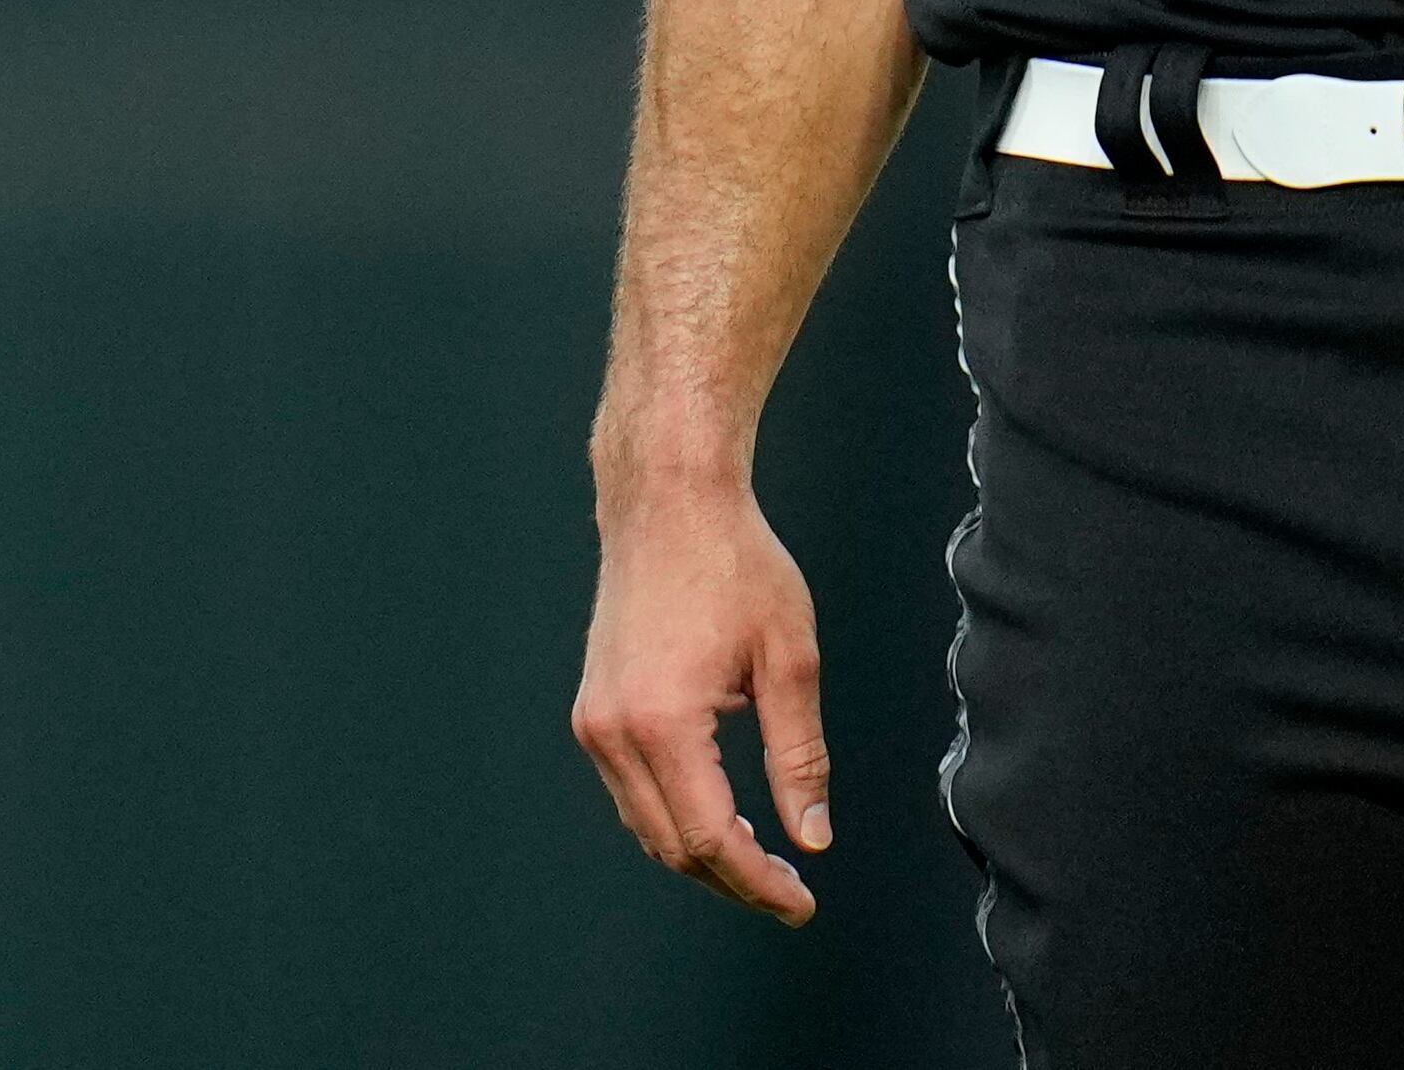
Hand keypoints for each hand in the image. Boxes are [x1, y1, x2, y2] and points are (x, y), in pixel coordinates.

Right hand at [570, 472, 832, 925]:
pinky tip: (718, 813)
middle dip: (732, 880)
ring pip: (645, 826)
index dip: (758, 883)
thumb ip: (799, 757)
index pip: (710, 839)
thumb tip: (811, 838)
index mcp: (663, 722)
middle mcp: (614, 730)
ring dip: (700, 853)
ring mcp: (593, 720)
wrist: (668, 500)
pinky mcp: (592, 708)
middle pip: (671, 847)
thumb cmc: (734, 563)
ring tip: (762, 861)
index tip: (800, 903)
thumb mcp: (789, 659)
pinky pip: (630, 791)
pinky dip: (672, 816)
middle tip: (790, 892)